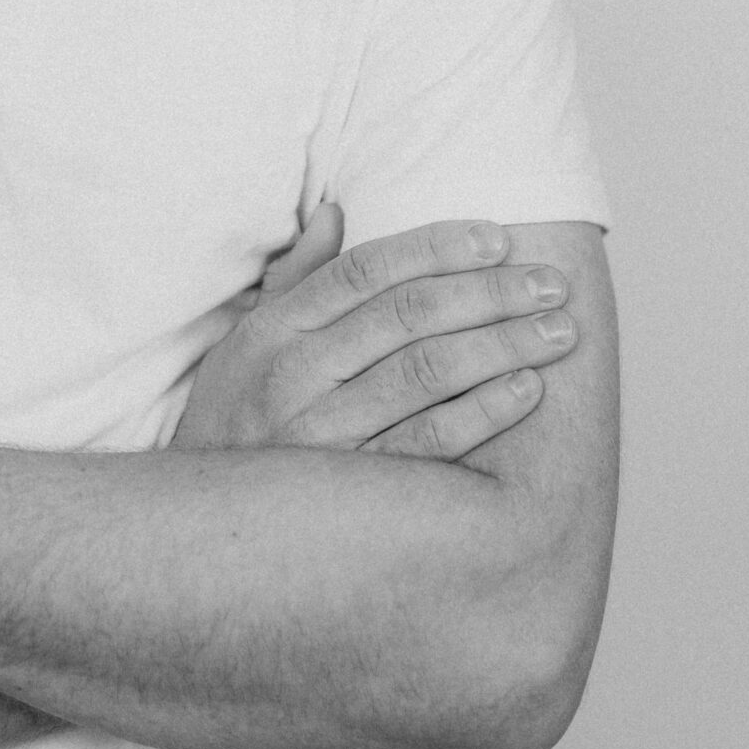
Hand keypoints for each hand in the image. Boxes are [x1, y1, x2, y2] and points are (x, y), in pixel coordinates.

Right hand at [171, 206, 576, 459]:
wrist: (190, 536)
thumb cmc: (235, 421)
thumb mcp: (246, 343)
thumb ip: (297, 277)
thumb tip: (337, 212)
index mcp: (276, 329)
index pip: (368, 270)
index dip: (437, 247)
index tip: (498, 238)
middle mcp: (296, 375)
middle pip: (407, 315)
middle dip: (489, 292)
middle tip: (551, 283)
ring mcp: (322, 435)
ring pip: (426, 374)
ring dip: (501, 346)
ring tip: (558, 331)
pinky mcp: (352, 492)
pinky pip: (429, 444)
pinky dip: (483, 413)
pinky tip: (527, 390)